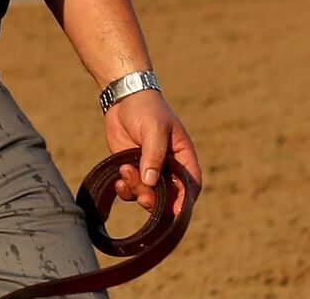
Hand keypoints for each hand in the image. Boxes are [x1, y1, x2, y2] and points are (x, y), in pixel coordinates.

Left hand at [102, 88, 200, 218]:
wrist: (122, 98)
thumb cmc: (146, 109)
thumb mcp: (154, 129)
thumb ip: (154, 155)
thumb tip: (151, 182)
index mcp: (183, 158)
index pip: (190, 186)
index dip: (185, 201)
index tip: (176, 211)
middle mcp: (169, 169)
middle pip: (168, 197)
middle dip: (156, 201)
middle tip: (143, 197)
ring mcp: (149, 170)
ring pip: (148, 195)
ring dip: (137, 191)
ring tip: (125, 171)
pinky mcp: (132, 169)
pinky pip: (131, 189)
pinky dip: (125, 190)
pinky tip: (119, 180)